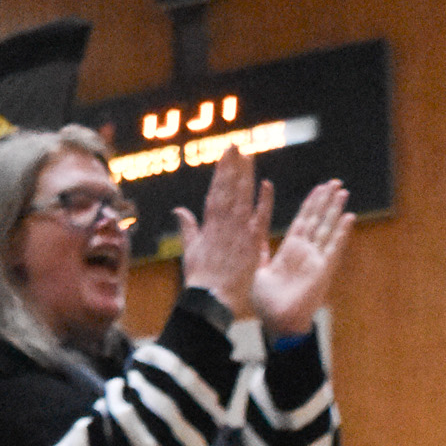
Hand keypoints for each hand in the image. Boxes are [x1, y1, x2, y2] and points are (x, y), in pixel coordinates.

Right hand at [174, 144, 273, 316]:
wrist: (210, 300)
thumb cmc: (200, 280)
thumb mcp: (191, 251)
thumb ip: (188, 228)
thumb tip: (179, 210)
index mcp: (209, 225)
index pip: (216, 192)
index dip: (222, 172)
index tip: (226, 155)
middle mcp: (223, 224)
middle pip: (229, 189)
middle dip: (232, 166)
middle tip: (237, 145)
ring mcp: (237, 233)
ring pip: (242, 198)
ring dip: (245, 175)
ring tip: (248, 155)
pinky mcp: (251, 244)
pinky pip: (259, 219)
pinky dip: (263, 202)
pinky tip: (266, 185)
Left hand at [250, 179, 354, 335]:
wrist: (276, 322)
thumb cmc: (266, 303)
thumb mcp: (258, 270)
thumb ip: (261, 250)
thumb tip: (253, 233)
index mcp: (289, 250)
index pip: (303, 220)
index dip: (311, 204)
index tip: (319, 188)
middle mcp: (305, 253)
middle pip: (318, 220)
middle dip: (326, 201)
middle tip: (336, 182)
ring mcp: (315, 260)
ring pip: (327, 228)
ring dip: (335, 210)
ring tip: (343, 192)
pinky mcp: (323, 270)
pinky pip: (334, 247)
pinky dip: (341, 232)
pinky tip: (349, 217)